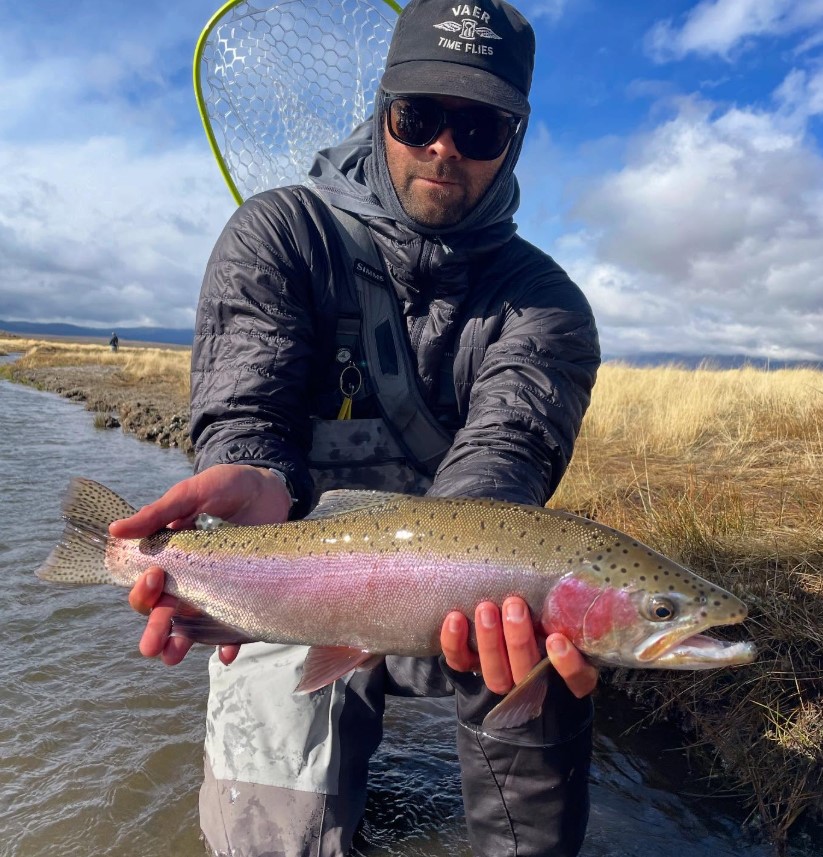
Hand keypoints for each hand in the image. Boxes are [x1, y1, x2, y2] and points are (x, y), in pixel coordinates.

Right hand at [110, 463, 292, 664]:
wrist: (268, 488)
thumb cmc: (226, 487)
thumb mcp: (193, 493)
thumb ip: (160, 512)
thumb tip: (115, 529)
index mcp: (171, 559)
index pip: (146, 587)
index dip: (142, 590)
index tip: (153, 575)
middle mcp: (189, 580)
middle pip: (163, 613)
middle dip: (154, 632)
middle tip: (151, 645)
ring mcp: (217, 590)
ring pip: (192, 627)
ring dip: (180, 645)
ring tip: (172, 657)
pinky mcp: (245, 595)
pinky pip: (235, 625)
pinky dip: (228, 643)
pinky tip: (227, 654)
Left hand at [440, 596, 597, 698]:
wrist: (510, 635)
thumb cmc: (547, 619)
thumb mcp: (563, 619)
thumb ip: (566, 612)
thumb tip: (569, 588)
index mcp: (567, 674)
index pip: (577, 680)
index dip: (568, 665)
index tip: (556, 639)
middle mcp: (536, 684)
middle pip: (527, 674)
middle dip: (518, 640)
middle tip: (514, 605)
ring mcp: (503, 679)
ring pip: (495, 675)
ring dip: (489, 641)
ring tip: (486, 609)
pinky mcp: (472, 669)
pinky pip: (461, 664)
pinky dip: (454, 643)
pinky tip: (455, 619)